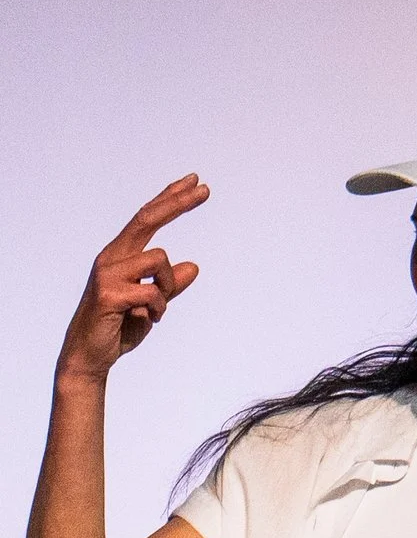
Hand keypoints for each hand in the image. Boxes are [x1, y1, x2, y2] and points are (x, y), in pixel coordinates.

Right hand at [58, 177, 208, 385]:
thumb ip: (170, 285)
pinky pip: (154, 291)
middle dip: (177, 202)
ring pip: (160, 259)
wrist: (91, 356)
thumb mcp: (153, 304)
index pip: (147, 219)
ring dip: (167, 288)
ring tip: (154, 310)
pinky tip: (147, 320)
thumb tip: (193, 266)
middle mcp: (110, 257)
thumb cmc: (120, 327)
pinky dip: (159, 309)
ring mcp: (106, 273)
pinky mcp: (108, 293)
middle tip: (205, 187)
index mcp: (120, 256)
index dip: (169, 199)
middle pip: (146, 219)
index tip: (194, 181)